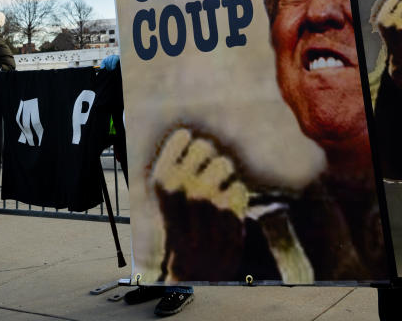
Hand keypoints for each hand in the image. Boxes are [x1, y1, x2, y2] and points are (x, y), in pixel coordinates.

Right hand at [151, 128, 247, 281]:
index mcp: (163, 181)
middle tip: (206, 173)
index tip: (189, 155)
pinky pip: (239, 187)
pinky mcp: (230, 210)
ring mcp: (208, 199)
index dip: (188, 143)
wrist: (194, 267)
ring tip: (217, 191)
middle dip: (209, 155)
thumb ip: (176, 167)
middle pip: (205, 146)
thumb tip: (189, 132)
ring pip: (225, 164)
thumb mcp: (169, 199)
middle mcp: (183, 186)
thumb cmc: (182, 227)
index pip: (182, 137)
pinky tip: (226, 210)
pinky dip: (236, 196)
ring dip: (224, 175)